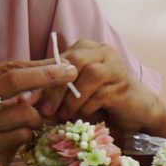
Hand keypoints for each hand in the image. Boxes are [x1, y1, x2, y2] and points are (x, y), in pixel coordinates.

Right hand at [0, 59, 79, 165]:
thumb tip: (38, 71)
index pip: (12, 71)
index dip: (42, 67)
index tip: (65, 65)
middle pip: (19, 89)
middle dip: (48, 80)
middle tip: (69, 76)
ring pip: (25, 119)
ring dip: (35, 115)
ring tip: (30, 113)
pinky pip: (19, 139)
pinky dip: (24, 132)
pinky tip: (16, 129)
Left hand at [38, 39, 165, 137]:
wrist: (137, 110)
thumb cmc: (103, 99)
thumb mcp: (76, 91)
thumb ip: (56, 90)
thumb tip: (28, 100)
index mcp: (87, 48)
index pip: (61, 58)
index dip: (44, 78)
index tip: (30, 99)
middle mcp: (103, 52)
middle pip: (74, 62)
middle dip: (57, 87)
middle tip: (46, 109)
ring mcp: (115, 67)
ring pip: (88, 75)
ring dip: (72, 98)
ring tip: (63, 115)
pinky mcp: (123, 85)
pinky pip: (100, 94)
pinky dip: (86, 107)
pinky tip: (81, 117)